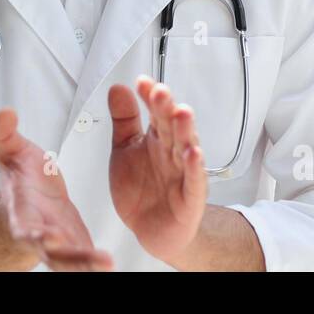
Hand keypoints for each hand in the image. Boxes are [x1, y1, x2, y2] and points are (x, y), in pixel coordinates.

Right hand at [0, 108, 112, 270]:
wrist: (27, 199)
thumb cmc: (21, 178)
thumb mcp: (11, 150)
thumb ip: (4, 132)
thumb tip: (3, 113)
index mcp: (22, 213)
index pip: (26, 227)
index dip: (35, 234)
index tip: (48, 237)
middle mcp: (40, 235)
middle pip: (53, 254)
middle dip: (71, 259)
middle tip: (93, 261)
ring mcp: (59, 246)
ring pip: (72, 263)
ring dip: (88, 266)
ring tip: (107, 266)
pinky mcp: (77, 248)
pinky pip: (87, 263)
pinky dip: (97, 266)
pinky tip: (112, 266)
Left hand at [108, 76, 206, 265]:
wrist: (152, 230)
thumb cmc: (142, 189)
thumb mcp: (124, 149)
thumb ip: (124, 119)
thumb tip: (118, 88)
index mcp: (157, 138)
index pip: (155, 111)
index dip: (150, 97)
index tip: (142, 83)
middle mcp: (172, 152)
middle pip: (171, 126)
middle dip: (167, 108)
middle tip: (160, 92)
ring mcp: (182, 173)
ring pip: (186, 148)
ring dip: (185, 130)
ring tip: (181, 113)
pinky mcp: (190, 198)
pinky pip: (194, 181)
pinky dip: (194, 167)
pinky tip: (192, 153)